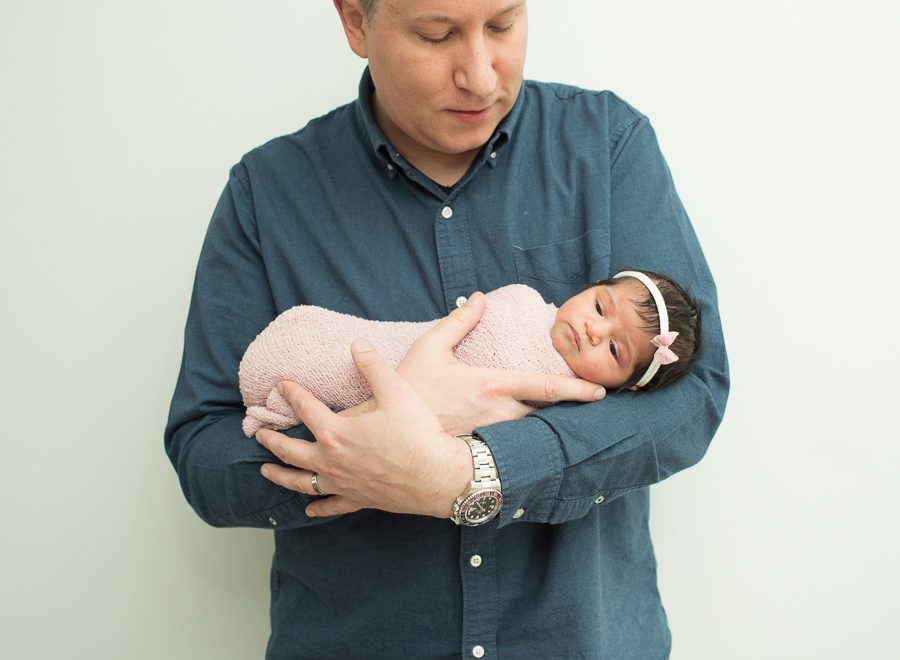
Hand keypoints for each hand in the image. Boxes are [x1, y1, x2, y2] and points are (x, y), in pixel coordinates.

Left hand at [255, 339, 472, 518]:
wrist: (438, 477)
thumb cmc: (418, 435)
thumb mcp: (397, 392)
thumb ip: (373, 367)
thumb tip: (358, 344)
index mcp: (336, 433)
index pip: (306, 408)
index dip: (292, 394)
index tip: (282, 385)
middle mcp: (332, 461)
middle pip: (291, 451)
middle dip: (272, 440)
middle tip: (259, 433)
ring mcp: (343, 484)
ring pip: (301, 482)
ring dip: (280, 475)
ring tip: (265, 470)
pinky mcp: (358, 500)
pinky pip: (331, 506)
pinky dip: (318, 507)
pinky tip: (309, 508)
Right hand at [397, 291, 605, 434]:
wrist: (389, 435)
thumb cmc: (409, 390)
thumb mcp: (430, 347)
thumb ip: (459, 321)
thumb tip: (480, 298)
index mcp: (493, 385)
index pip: (546, 387)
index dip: (577, 389)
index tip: (600, 392)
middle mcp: (500, 414)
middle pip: (546, 414)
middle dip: (567, 412)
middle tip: (588, 409)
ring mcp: (492, 437)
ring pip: (530, 432)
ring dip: (547, 427)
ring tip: (565, 424)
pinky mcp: (480, 453)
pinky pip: (512, 447)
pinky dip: (526, 443)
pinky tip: (531, 444)